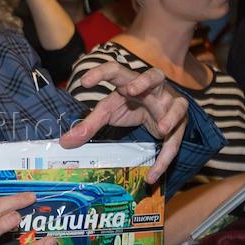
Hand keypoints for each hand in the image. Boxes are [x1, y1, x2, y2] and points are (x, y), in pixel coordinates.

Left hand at [59, 62, 188, 184]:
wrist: (157, 111)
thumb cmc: (131, 105)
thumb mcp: (109, 112)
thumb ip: (89, 125)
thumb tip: (64, 143)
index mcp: (130, 81)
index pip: (115, 70)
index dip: (101, 72)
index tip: (84, 81)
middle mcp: (153, 88)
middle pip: (154, 76)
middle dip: (144, 81)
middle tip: (131, 90)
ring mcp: (170, 104)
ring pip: (177, 105)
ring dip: (170, 116)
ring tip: (161, 129)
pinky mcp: (179, 123)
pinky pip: (175, 140)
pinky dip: (165, 158)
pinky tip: (153, 173)